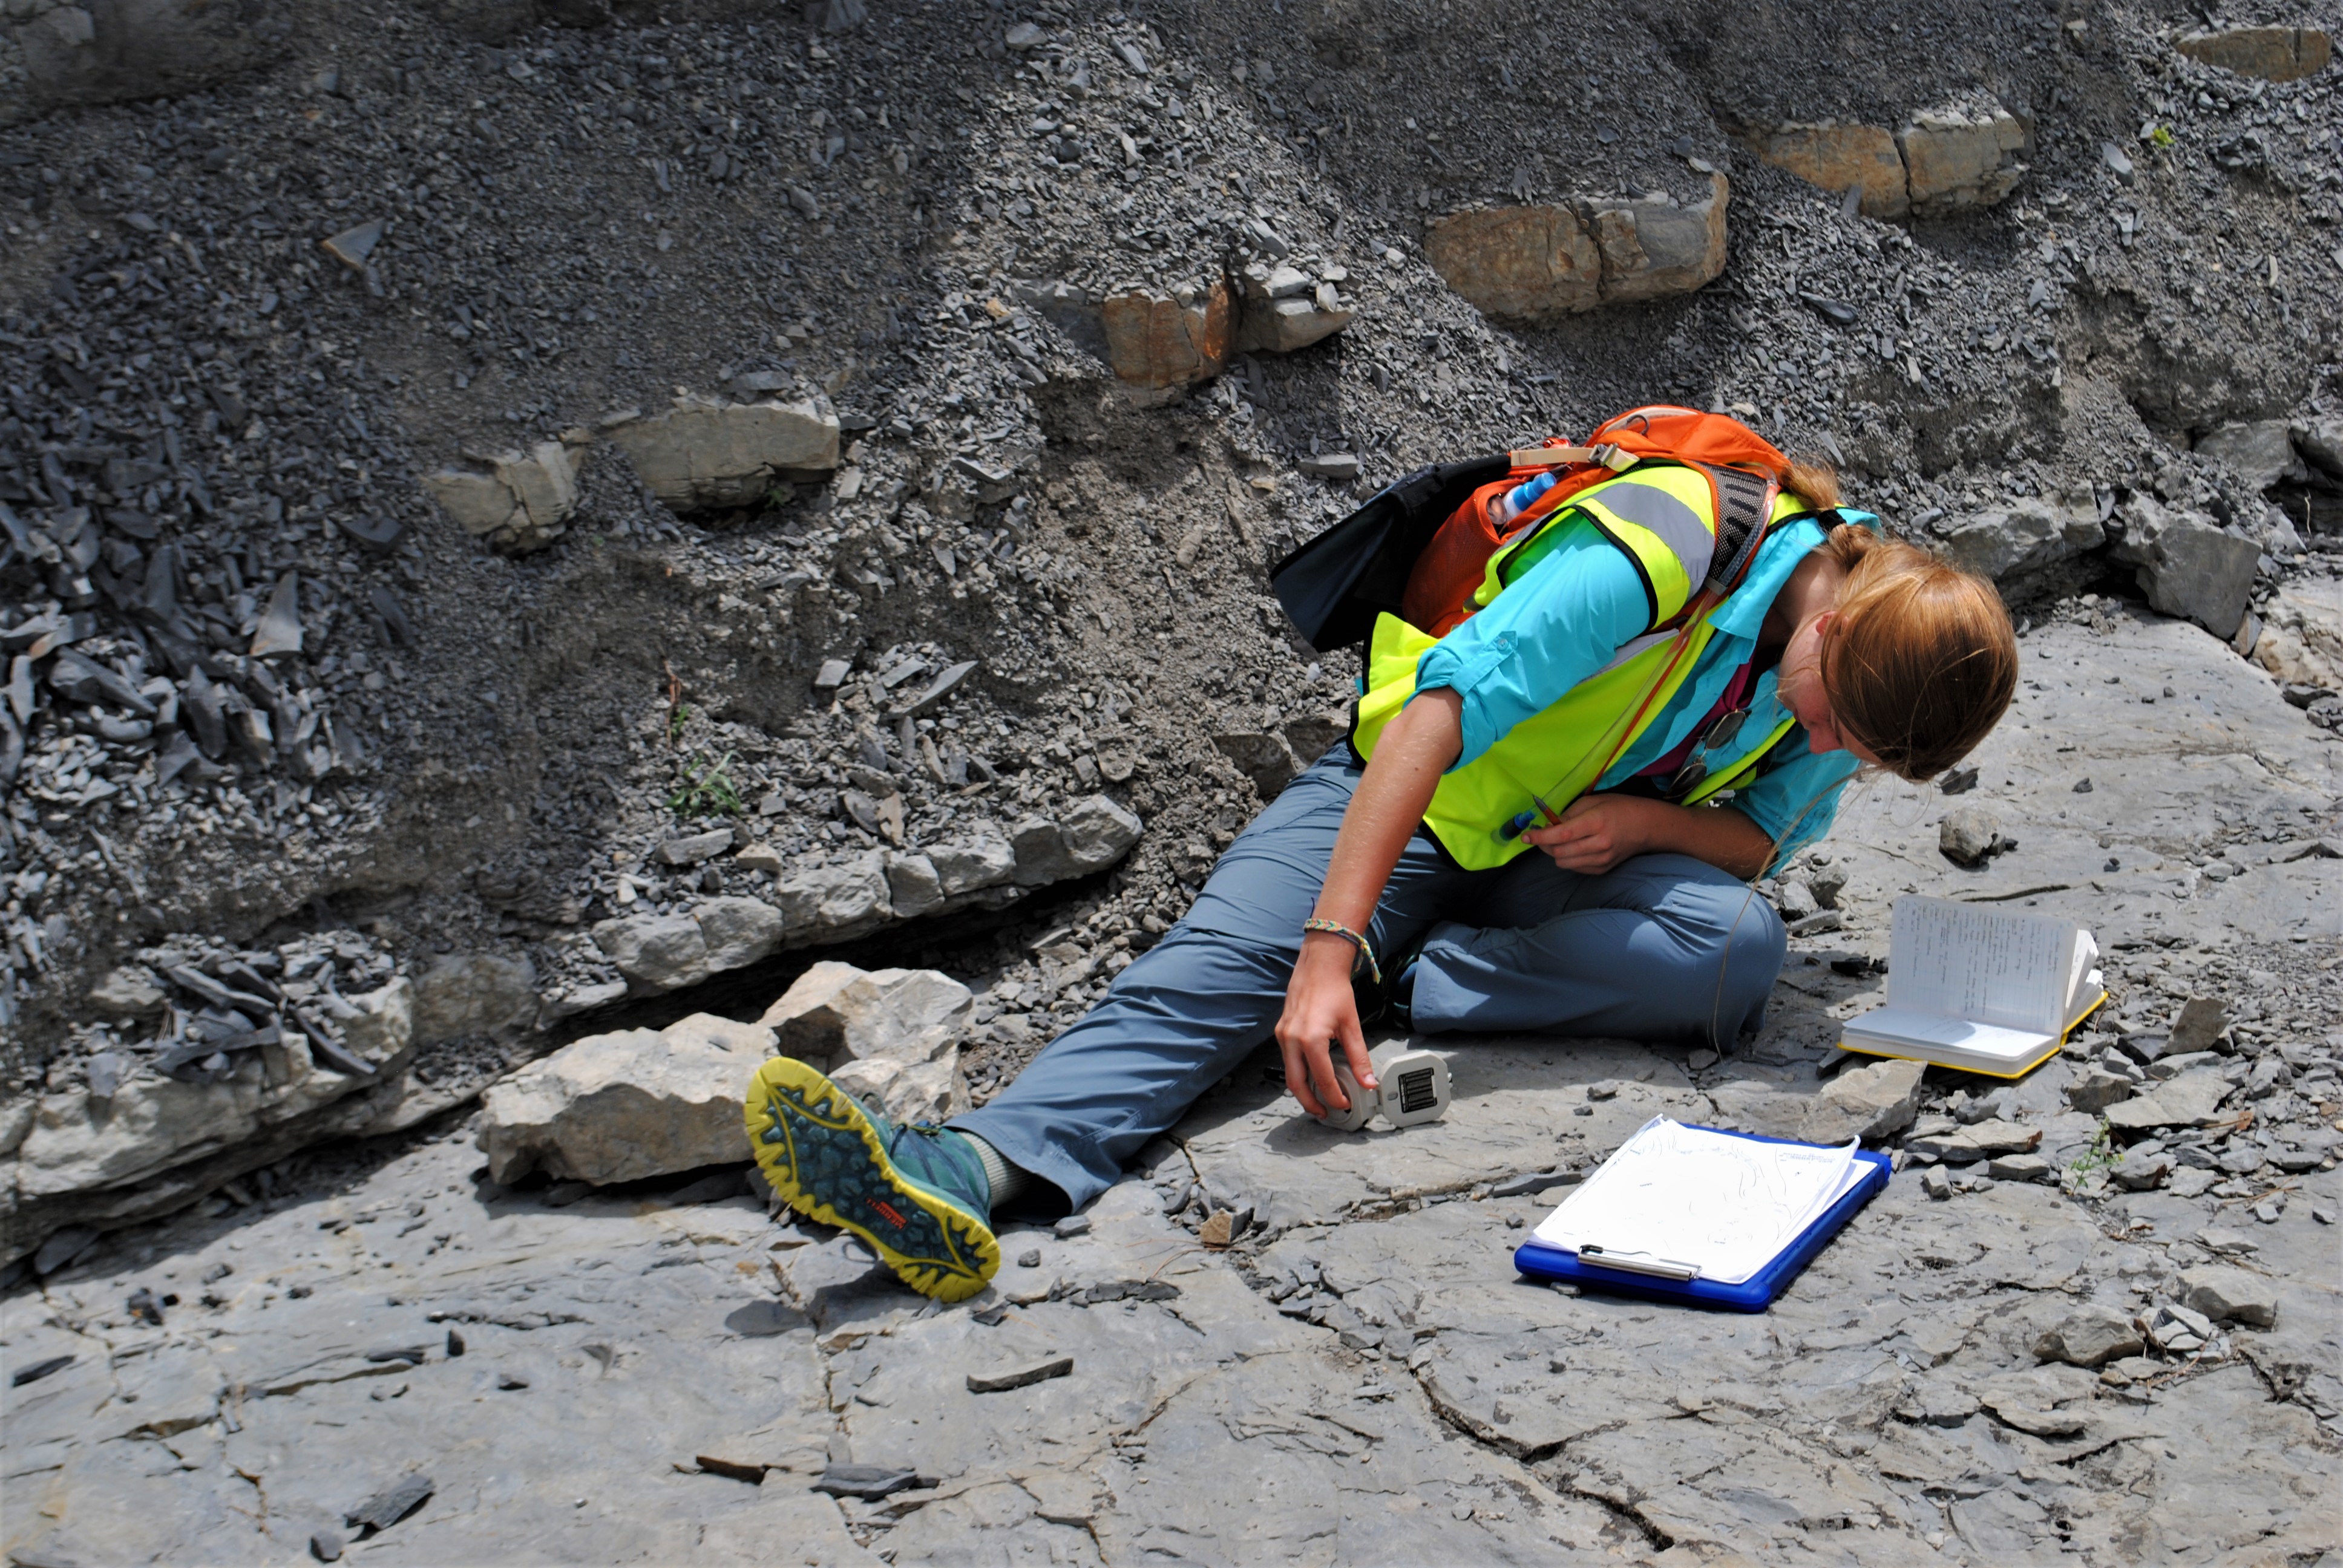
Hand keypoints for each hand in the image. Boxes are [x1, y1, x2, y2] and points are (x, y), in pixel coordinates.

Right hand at [1273, 935, 1378, 1117]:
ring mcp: (1283, 1035)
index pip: (1322, 1079)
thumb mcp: (1351, 1026)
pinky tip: (1312, 1076)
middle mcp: (1291, 1039)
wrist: (1318, 966)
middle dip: (1310, 1102)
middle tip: (1324, 1113)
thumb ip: (1359, 1057)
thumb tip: (1369, 1082)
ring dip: (1302, 1089)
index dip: (1334, 1096)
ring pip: (1289, 1073)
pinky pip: (1287, 1059)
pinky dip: (1298, 1072)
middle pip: (1296, 1084)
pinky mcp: (1281, 1031)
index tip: (1344, 1104)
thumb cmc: (1335, 990)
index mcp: (1310, 1039)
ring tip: (1318, 1099)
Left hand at [1524, 795, 1656, 874]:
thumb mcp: (1593, 801)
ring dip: (1555, 853)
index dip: (1540, 837)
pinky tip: (1573, 848)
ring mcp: (1602, 859)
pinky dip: (1568, 859)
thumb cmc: (1620, 808)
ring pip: (1564, 863)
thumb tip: (1550, 826)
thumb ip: (1569, 814)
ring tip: (1558, 841)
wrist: (1647, 827)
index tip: (1526, 836)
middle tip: (1542, 835)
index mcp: (1596, 822)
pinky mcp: (1603, 869)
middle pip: (1559, 852)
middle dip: (1544, 845)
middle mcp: (1599, 844)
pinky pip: (1575, 868)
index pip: (1561, 834)